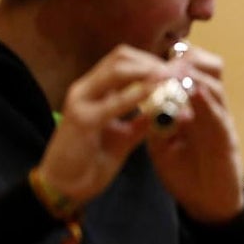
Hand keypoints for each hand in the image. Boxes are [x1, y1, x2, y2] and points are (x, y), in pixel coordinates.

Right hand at [35, 44, 169, 206]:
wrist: (65, 186)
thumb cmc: (91, 160)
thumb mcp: (124, 137)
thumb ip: (141, 122)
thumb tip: (167, 111)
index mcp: (95, 90)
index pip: (123, 60)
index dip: (152, 61)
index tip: (177, 71)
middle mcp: (85, 89)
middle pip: (121, 57)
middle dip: (153, 62)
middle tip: (179, 72)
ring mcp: (81, 101)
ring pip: (116, 70)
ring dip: (148, 71)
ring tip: (172, 78)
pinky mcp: (82, 120)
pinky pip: (112, 103)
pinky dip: (136, 96)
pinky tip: (156, 95)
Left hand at [144, 43, 243, 223]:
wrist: (207, 206)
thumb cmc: (186, 175)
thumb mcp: (161, 144)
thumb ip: (155, 122)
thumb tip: (143, 98)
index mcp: (197, 108)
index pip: (193, 71)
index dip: (178, 59)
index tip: (156, 56)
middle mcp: (213, 110)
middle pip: (211, 68)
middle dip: (189, 58)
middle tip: (167, 60)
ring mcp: (222, 123)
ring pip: (215, 86)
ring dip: (194, 75)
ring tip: (174, 70)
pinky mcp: (227, 140)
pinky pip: (219, 115)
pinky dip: (206, 101)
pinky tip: (193, 92)